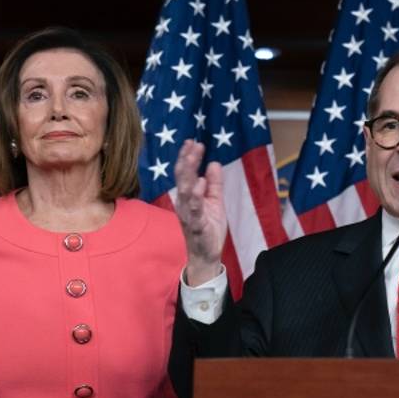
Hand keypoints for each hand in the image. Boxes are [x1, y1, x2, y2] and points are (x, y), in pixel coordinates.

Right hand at [174, 139, 226, 285]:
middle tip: (192, 145)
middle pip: (183, 178)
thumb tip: (214, 163)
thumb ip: (214, 184)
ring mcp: (188, 214)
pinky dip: (197, 196)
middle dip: (186, 160)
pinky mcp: (196, 225)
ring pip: (185, 190)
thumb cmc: (208, 228)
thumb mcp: (215, 202)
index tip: (193, 142)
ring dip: (189, 174)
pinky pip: (194, 209)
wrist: (207, 255)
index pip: (186, 173)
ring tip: (193, 158)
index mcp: (188, 197)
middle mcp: (184, 203)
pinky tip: (201, 183)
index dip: (188, 157)